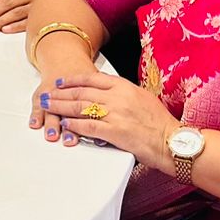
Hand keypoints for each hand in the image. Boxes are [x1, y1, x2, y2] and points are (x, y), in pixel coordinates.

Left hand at [29, 70, 177, 161]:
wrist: (173, 141)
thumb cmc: (160, 123)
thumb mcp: (142, 98)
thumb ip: (124, 93)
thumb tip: (109, 91)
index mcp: (125, 87)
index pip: (93, 78)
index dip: (73, 80)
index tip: (60, 82)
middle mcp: (118, 97)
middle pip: (82, 92)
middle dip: (60, 94)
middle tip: (46, 95)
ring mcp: (116, 114)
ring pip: (81, 107)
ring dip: (61, 107)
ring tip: (48, 107)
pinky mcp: (115, 132)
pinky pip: (88, 126)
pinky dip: (73, 125)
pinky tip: (64, 125)